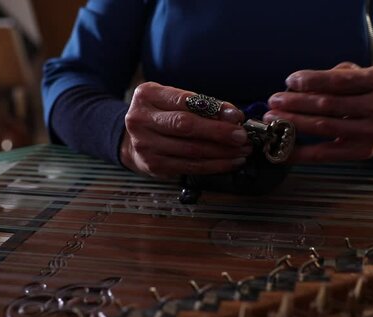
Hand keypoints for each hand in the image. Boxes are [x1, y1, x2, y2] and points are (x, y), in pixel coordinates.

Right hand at [121, 82, 250, 177]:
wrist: (130, 140)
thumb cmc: (160, 116)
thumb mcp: (172, 100)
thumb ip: (200, 105)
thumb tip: (233, 116)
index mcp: (147, 95)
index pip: (184, 100)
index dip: (213, 109)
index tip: (236, 116)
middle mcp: (141, 119)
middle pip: (186, 126)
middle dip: (219, 132)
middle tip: (242, 136)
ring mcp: (145, 144)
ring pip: (191, 150)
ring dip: (222, 152)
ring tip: (241, 150)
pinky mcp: (153, 165)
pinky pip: (190, 166)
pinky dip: (214, 165)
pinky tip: (230, 162)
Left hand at [265, 63, 372, 163]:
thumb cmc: (372, 96)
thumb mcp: (365, 77)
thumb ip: (337, 75)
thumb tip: (298, 85)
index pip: (341, 80)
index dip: (313, 80)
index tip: (290, 80)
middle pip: (329, 104)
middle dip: (296, 102)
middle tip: (274, 100)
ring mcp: (371, 132)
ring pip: (323, 127)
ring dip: (293, 123)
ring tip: (273, 118)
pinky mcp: (361, 153)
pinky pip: (323, 153)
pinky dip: (299, 152)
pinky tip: (280, 147)